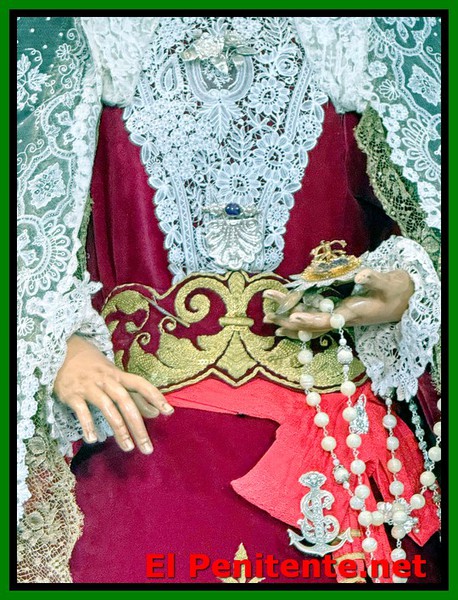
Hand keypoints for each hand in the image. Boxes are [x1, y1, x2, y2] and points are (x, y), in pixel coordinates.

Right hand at [53, 334, 173, 453]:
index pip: (141, 384)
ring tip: (128, 448)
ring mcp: (89, 387)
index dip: (155, 396)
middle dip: (138, 426)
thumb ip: (134, 395)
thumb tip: (155, 412)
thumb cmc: (94, 368)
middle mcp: (106, 380)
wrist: (63, 352)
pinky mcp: (72, 394)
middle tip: (147, 448)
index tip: (168, 412)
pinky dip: (88, 425)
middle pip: (126, 402)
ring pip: (108, 408)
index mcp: (118, 376)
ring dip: (119, 429)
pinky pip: (82, 411)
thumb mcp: (115, 377)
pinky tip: (93, 439)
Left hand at [263, 268, 413, 338]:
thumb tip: (361, 274)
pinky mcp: (337, 311)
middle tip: (267, 315)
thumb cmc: (397, 291)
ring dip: (289, 319)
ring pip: (310, 322)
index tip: (294, 317)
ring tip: (267, 317)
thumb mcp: (389, 283)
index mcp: (353, 313)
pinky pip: (313, 318)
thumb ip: (375, 279)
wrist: (405, 301)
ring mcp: (338, 316)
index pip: (328, 319)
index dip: (311, 320)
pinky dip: (298, 320)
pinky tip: (283, 320)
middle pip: (311, 324)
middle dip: (289, 320)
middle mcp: (342, 318)